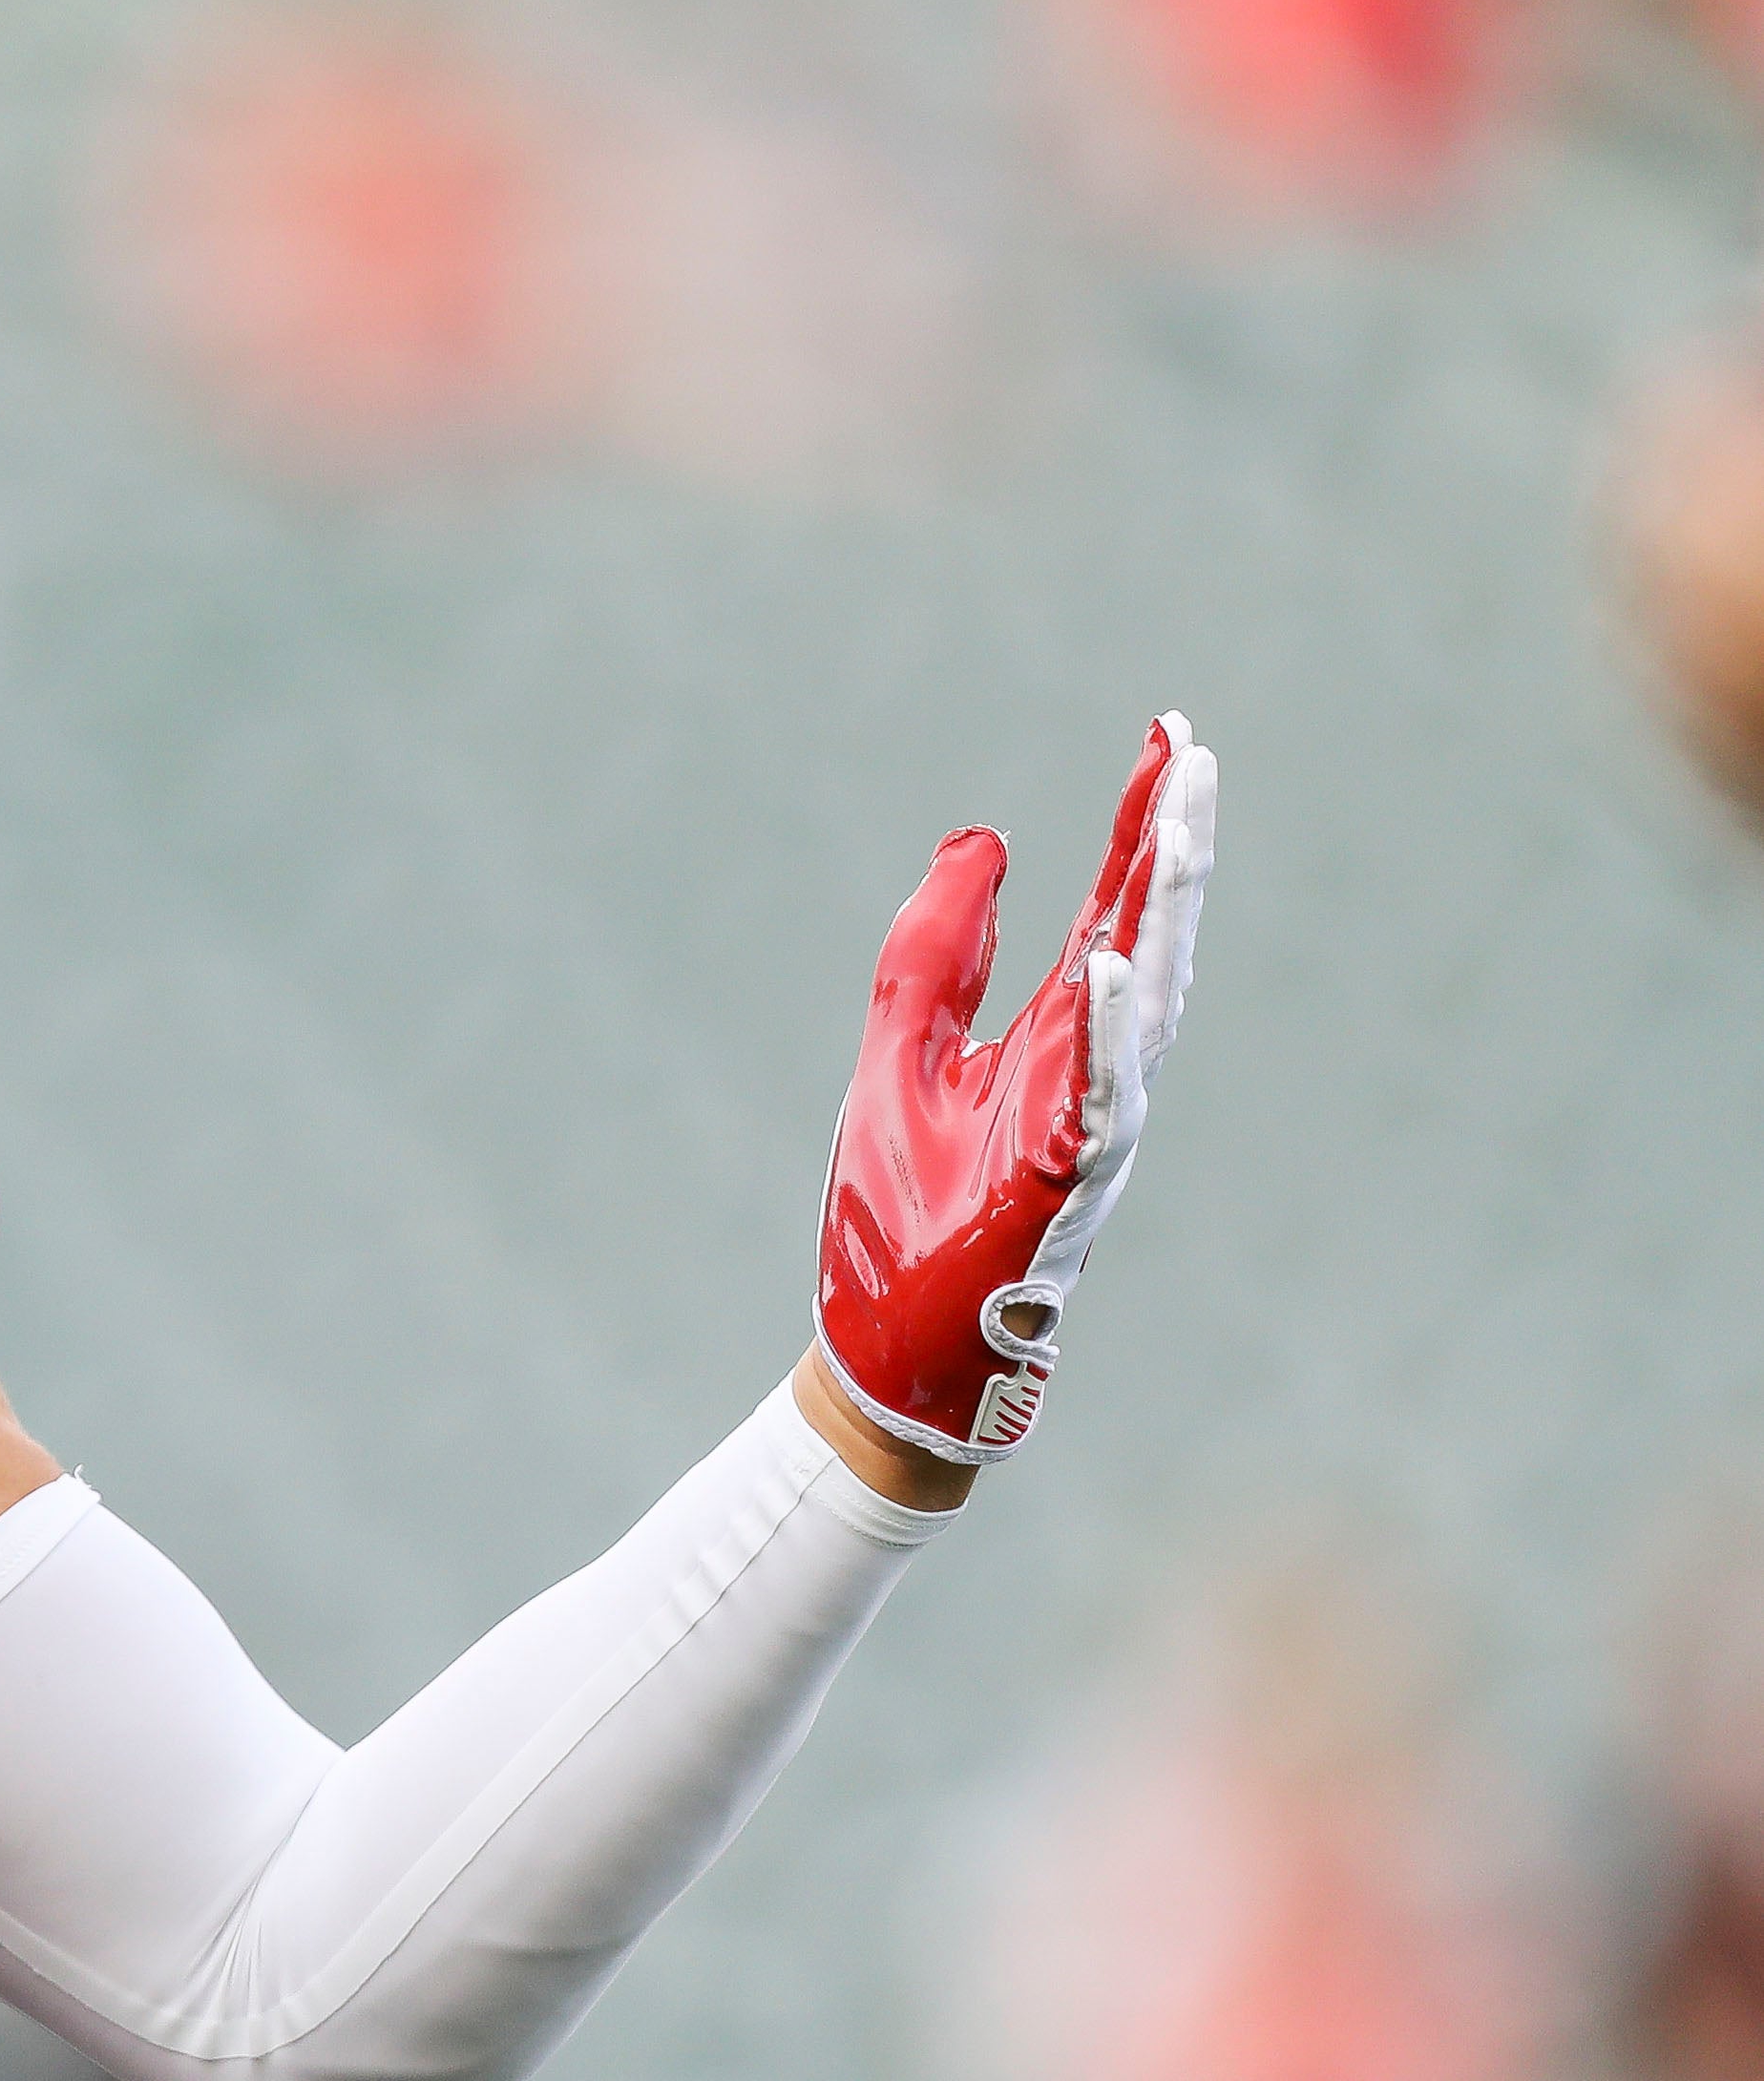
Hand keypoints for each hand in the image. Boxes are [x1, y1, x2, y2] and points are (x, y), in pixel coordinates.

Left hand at [816, 714, 1216, 1464]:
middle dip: (1172, 845)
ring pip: (1149, 1004)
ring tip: (1177, 821)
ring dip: (1165, 914)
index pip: (1113, 909)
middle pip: (1151, 937)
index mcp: (1057, 1037)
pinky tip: (1120, 959)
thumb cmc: (906, 1211)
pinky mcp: (1061, 1184)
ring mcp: (1087, 1126)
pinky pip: (1100, 1097)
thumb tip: (986, 839)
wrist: (888, 1344)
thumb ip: (940, 949)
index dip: (1139, 825)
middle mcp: (1090, 1072)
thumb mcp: (902, 1048)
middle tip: (1192, 753)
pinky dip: (1115, 1031)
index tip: (1170, 736)